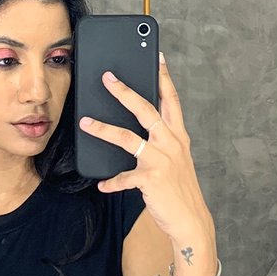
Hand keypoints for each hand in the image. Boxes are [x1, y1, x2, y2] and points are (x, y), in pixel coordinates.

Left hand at [78, 53, 214, 243]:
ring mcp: (161, 160)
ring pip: (128, 137)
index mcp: (178, 136)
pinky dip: (111, 182)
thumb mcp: (176, 160)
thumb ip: (162, 143)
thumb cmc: (179, 190)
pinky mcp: (151, 179)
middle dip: (125, 92)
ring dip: (104, 129)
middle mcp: (171, 143)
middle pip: (146, 110)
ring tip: (86, 123)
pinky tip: (102, 185)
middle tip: (107, 79)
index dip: (164, 77)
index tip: (156, 56)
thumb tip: (140, 131)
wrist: (190, 220)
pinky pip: (124, 178)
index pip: (171, 100)